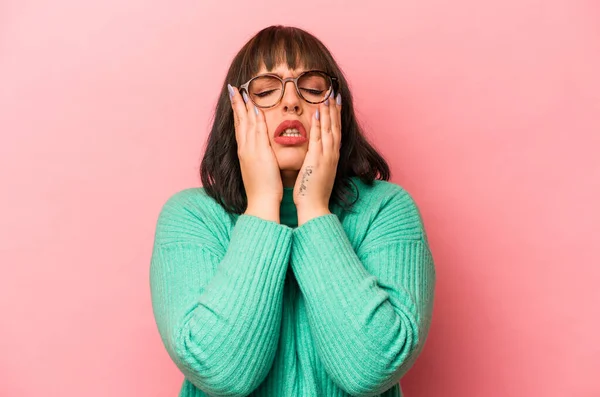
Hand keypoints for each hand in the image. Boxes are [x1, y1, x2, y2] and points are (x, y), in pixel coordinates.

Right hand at [228, 84, 282, 218]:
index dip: (237, 112)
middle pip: (239, 122)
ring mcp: (250, 151)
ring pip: (246, 124)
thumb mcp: (258, 169)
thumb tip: (260, 152)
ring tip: (241, 91)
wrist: (261, 203)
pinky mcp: (259, 154)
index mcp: (245, 152)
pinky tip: (256, 107)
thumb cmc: (263, 190)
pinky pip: (257, 132)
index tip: (235, 99)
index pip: (240, 127)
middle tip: (233, 88)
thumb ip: (258, 158)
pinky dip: (255, 119)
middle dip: (236, 104)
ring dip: (244, 106)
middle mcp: (245, 149)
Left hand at [293, 90, 341, 224]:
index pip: (334, 131)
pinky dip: (319, 124)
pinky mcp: (317, 160)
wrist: (314, 207)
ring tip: (327, 94)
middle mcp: (331, 154)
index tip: (334, 101)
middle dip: (334, 108)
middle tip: (334, 91)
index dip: (335, 115)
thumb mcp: (316, 173)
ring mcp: (326, 156)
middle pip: (335, 126)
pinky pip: (318, 138)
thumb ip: (316, 161)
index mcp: (331, 157)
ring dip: (328, 110)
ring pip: (329, 128)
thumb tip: (313, 154)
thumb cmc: (312, 193)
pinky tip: (317, 111)